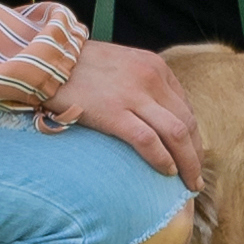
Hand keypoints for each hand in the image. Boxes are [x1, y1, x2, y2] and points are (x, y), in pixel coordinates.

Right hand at [51, 30, 200, 181]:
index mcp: (156, 67)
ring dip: (188, 162)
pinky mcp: (113, 112)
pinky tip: (166, 172)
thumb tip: (153, 117)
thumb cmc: (80, 67)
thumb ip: (142, 85)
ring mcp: (133, 94)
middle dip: (196, 154)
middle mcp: (151, 78)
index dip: (193, 136)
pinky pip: (147, 140)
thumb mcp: (122, 65)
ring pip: (176, 133)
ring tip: (189, 184)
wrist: (48, 59)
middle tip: (196, 178)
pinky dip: (162, 159)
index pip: (185, 107)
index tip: (192, 156)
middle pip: (187, 122)